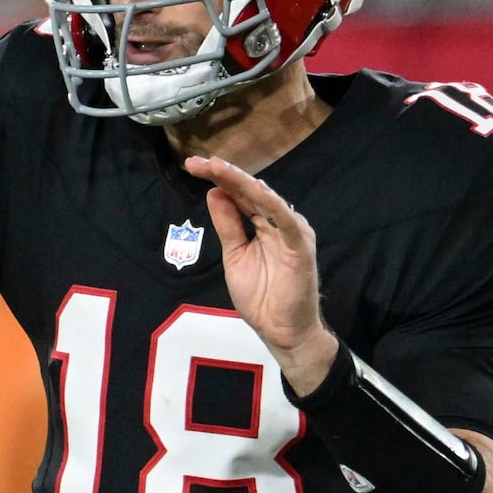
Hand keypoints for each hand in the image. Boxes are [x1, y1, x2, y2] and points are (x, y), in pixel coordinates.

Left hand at [185, 154, 332, 392]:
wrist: (281, 331)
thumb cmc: (261, 297)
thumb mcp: (234, 256)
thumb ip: (228, 226)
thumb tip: (214, 193)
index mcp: (262, 223)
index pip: (238, 195)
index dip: (217, 179)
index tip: (192, 165)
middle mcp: (278, 221)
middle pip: (248, 191)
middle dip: (223, 174)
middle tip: (197, 162)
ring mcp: (290, 231)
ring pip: (264, 198)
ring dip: (241, 181)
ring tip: (217, 167)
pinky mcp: (300, 245)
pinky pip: (284, 219)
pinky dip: (269, 202)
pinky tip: (254, 188)